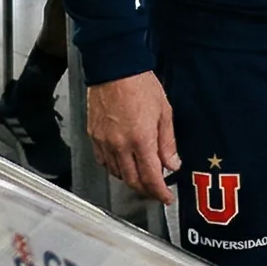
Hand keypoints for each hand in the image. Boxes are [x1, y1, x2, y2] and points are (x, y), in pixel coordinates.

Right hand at [86, 72, 180, 202]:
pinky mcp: (94, 135)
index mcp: (141, 140)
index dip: (159, 193)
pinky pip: (103, 161)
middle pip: (132, 180)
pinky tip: (123, 164)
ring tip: (142, 177)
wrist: (114, 67)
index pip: (151, 177)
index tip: (166, 198)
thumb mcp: (164, 112)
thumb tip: (172, 164)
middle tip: (156, 192)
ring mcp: (104, 142)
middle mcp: (120, 145)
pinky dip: (115, 168)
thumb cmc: (140, 84)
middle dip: (145, 190)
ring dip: (131, 179)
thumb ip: (168, 142)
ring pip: (117, 173)